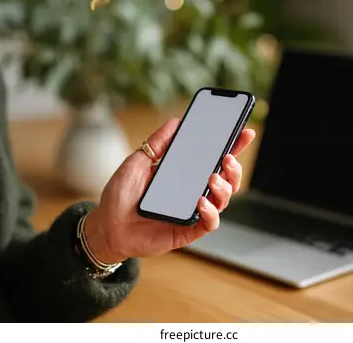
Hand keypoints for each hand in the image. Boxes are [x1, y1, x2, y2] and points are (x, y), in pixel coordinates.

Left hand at [83, 118, 255, 263]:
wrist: (107, 226)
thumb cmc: (121, 195)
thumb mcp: (137, 162)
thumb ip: (157, 143)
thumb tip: (176, 122)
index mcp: (185, 173)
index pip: (214, 158)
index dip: (233, 146)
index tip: (245, 132)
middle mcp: (193, 191)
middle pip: (227, 179)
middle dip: (234, 167)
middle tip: (227, 157)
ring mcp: (193, 211)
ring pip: (223, 200)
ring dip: (224, 187)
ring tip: (213, 178)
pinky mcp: (188, 230)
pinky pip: (209, 223)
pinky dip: (211, 213)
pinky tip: (201, 202)